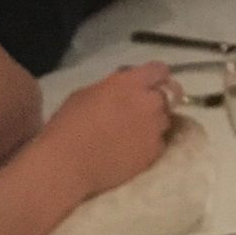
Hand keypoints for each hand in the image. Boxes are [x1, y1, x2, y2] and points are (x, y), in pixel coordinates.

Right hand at [35, 62, 175, 202]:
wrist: (68, 164)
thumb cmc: (69, 124)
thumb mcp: (87, 93)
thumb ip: (112, 87)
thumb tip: (122, 89)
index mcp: (131, 83)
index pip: (159, 70)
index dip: (155, 76)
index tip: (148, 83)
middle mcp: (149, 102)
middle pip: (167, 95)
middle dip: (155, 100)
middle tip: (138, 110)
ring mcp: (154, 128)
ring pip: (165, 120)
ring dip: (154, 122)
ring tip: (134, 132)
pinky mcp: (154, 152)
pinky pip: (159, 143)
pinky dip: (149, 144)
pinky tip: (132, 150)